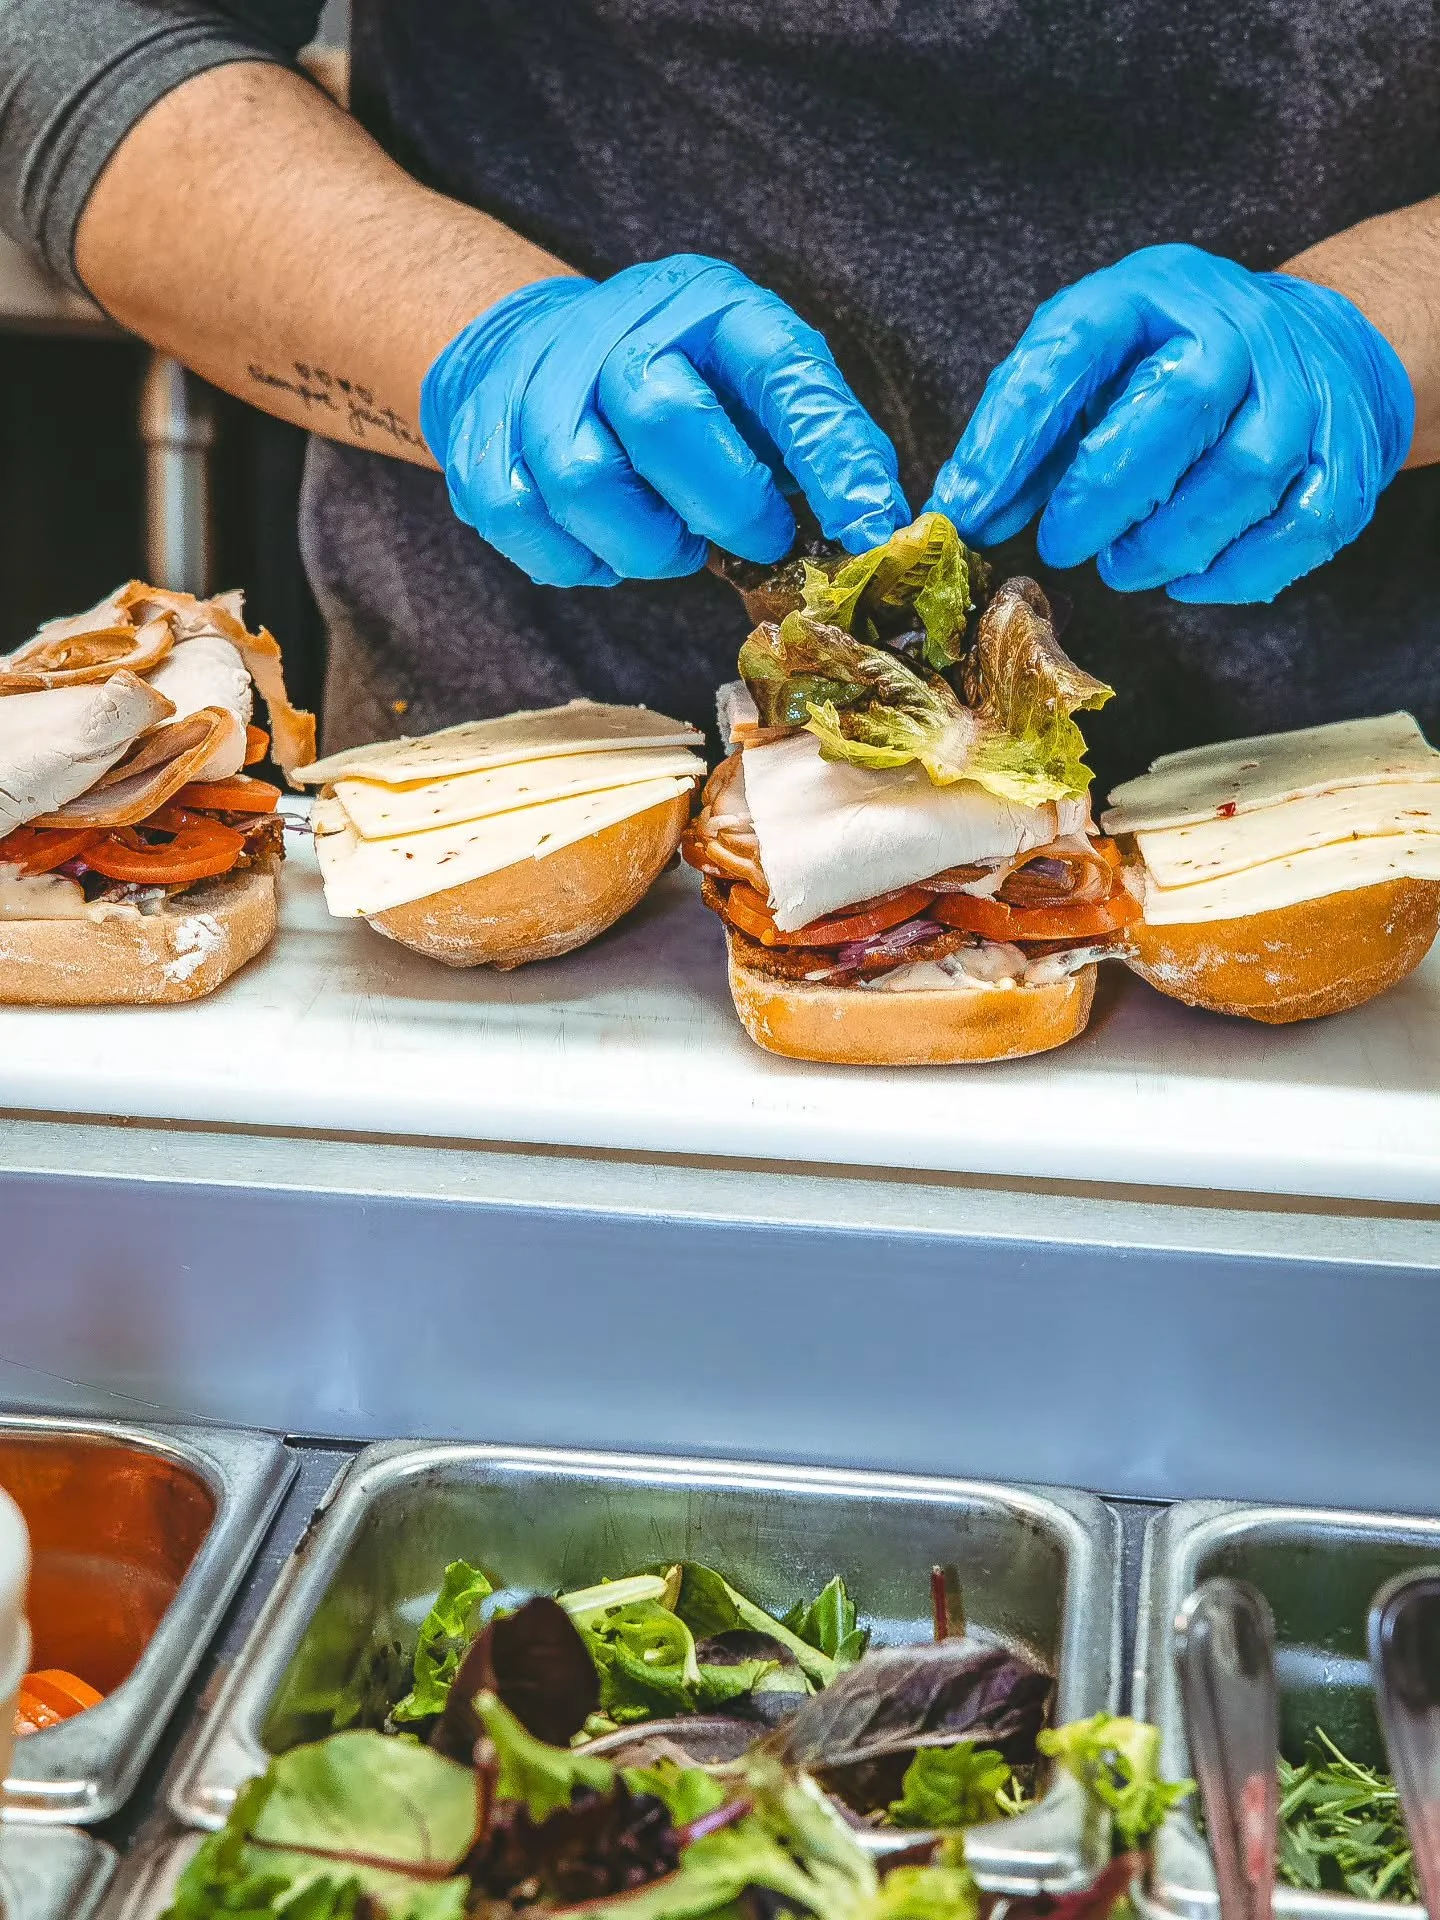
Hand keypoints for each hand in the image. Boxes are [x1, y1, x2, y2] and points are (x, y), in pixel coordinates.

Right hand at [420, 254, 907, 587]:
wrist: (530, 350)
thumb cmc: (670, 382)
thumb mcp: (750, 380)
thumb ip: (808, 440)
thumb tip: (872, 527)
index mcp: (709, 307)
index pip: (780, 369)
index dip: (831, 454)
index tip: (872, 526)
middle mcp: (618, 331)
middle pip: (664, 420)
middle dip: (725, 505)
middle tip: (754, 539)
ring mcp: (539, 389)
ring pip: (587, 486)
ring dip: (648, 545)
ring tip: (673, 539)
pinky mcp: (483, 452)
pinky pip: (535, 533)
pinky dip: (582, 562)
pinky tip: (605, 542)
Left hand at [928, 244, 1414, 603]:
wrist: (1316, 344)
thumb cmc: (1175, 363)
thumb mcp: (1092, 364)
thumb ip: (1028, 431)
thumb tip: (967, 512)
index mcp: (1151, 294)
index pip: (1073, 350)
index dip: (1012, 439)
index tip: (966, 511)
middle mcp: (1237, 329)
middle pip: (1178, 410)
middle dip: (1104, 495)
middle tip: (1061, 543)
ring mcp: (1304, 389)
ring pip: (1242, 477)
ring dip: (1167, 543)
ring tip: (1123, 564)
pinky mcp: (1348, 454)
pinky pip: (1300, 527)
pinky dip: (1236, 571)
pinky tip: (1188, 578)